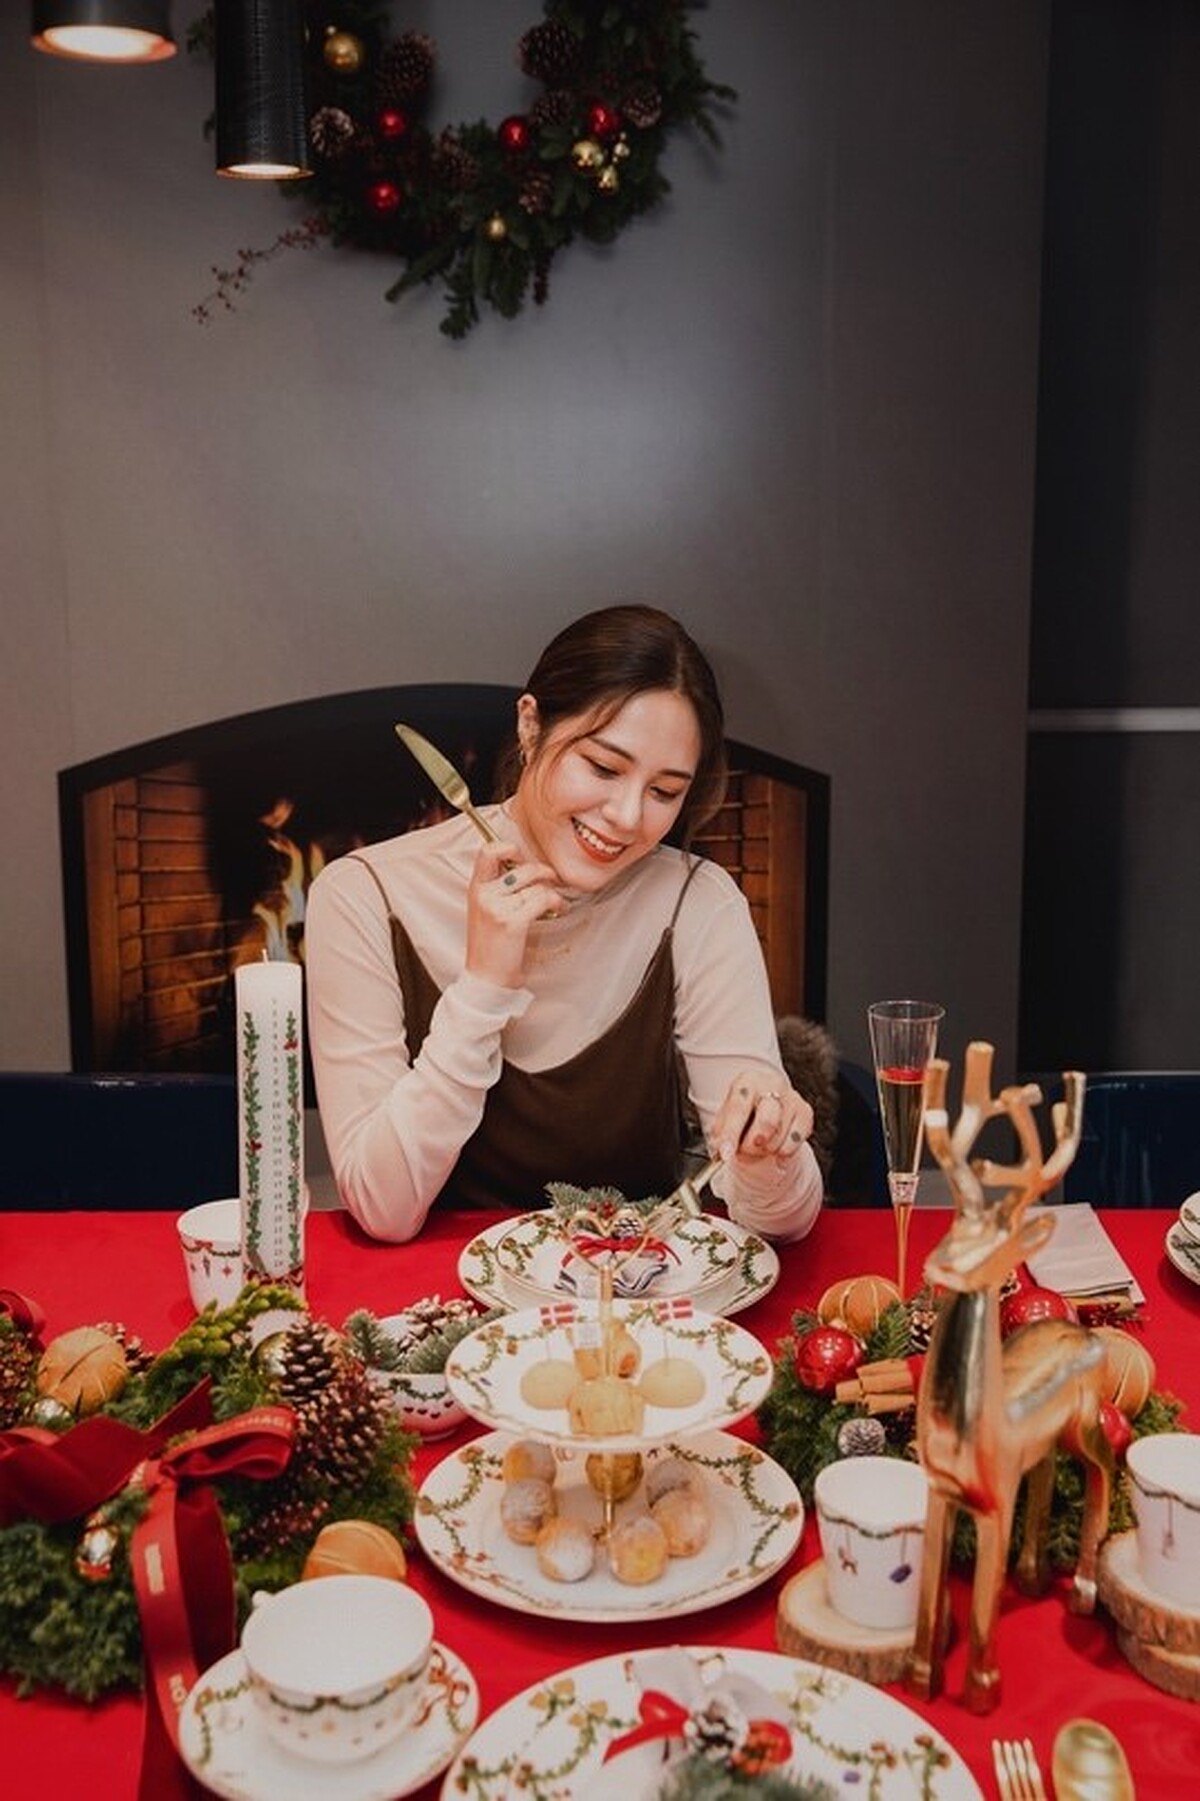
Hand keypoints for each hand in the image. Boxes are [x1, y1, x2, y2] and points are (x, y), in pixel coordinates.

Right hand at [464, 843, 565, 987]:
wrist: (486, 978)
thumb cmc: (491, 946)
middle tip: (551, 880)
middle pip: (521, 867)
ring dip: (553, 891)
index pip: (488, 851)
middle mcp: (484, 894)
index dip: (510, 849)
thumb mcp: (485, 910)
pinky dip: (557, 903)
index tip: (522, 861)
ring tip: (557, 901)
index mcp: (476, 888)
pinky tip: (559, 909)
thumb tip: (529, 868)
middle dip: (543, 871)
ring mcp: (497, 907)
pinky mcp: (512, 922)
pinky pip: (543, 899)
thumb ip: (499, 888)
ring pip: (536, 885)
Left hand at [710, 1074, 812, 1167]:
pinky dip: (782, 1153)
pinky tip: (776, 1146)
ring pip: (779, 1138)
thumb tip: (722, 1153)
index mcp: (747, 1081)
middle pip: (766, 1123)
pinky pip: (793, 1144)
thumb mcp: (725, 1122)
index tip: (726, 1154)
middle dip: (752, 1145)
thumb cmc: (742, 1116)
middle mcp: (773, 1084)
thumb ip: (722, 1137)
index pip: (738, 1108)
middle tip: (746, 1150)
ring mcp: (792, 1097)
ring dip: (766, 1150)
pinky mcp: (806, 1112)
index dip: (731, 1134)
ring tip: (760, 1142)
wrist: (765, 1109)